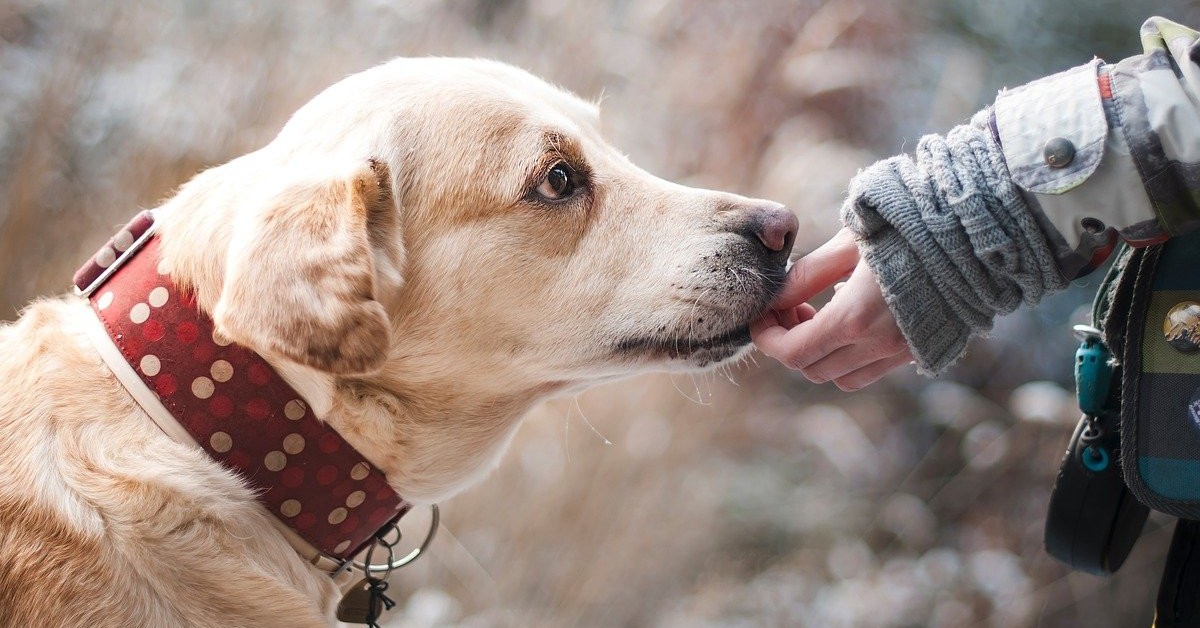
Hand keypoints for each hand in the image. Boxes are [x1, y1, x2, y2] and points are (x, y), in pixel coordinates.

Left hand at [751, 228, 912, 390]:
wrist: (976, 234)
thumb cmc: (908, 227)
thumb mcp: (849, 243)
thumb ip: (807, 275)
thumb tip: (775, 297)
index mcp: (855, 318)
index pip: (792, 352)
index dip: (767, 338)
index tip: (761, 316)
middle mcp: (878, 345)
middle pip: (812, 369)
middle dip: (789, 343)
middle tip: (790, 307)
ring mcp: (902, 352)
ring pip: (841, 377)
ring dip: (819, 354)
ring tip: (818, 313)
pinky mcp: (920, 351)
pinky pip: (871, 370)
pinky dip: (849, 356)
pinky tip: (851, 317)